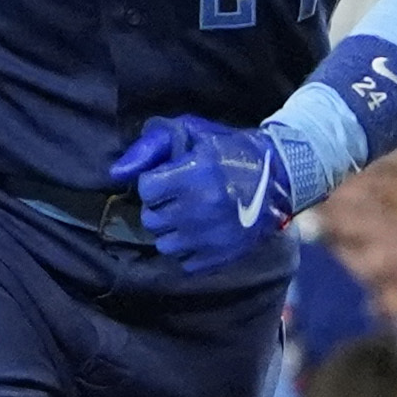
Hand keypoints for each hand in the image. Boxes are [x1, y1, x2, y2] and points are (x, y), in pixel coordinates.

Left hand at [110, 116, 298, 273]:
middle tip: (179, 197)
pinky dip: (189, 249)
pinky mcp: (221, 257)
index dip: (154, 182)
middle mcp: (202, 208)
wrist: (280, 179)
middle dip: (160, 207)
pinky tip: (201, 233)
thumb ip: (152, 147)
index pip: (146, 189)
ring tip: (188, 216)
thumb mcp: (193, 134)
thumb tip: (116, 173)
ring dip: (172, 230)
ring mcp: (211, 237)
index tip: (168, 178)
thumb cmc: (230, 151)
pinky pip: (184, 262)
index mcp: (196, 174)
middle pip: (152, 219)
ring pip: (164, 244)